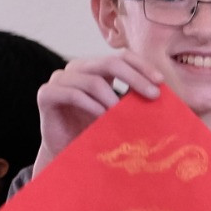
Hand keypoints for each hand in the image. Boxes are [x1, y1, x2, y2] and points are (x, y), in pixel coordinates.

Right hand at [34, 52, 162, 171]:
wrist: (69, 153)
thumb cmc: (98, 132)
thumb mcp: (120, 113)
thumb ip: (134, 100)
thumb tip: (164, 95)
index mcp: (97, 69)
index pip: (122, 57)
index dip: (142, 66)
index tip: (161, 82)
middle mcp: (78, 69)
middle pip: (109, 63)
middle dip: (135, 78)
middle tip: (153, 96)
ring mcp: (60, 79)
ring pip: (92, 81)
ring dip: (112, 99)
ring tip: (123, 116)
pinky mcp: (46, 94)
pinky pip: (73, 94)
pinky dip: (92, 106)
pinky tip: (103, 119)